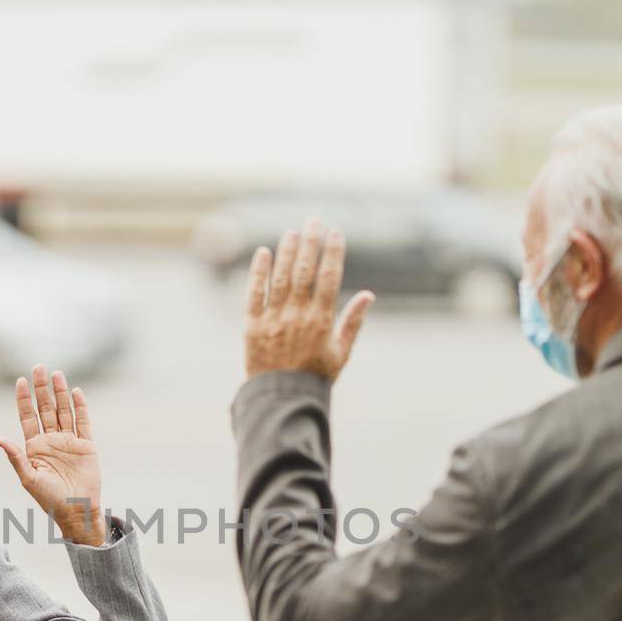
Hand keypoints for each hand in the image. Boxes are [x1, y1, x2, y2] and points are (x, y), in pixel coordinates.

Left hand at [0, 365, 105, 546]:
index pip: (28, 416)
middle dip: (42, 388)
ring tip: (57, 374)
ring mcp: (69, 441)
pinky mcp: (86, 445)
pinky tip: (76, 392)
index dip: (24, 399)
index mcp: (35, 447)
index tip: (21, 380)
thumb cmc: (49, 499)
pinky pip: (83, 422)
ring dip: (60, 392)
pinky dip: (80, 407)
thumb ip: (16, 458)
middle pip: (46, 408)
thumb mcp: (29, 478)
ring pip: (64, 411)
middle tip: (39, 367)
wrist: (76, 510)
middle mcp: (51, 440)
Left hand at [244, 217, 374, 379]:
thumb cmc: (315, 377)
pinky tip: (263, 252)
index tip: (335, 233)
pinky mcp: (252, 326)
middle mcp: (297, 316)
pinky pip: (254, 294)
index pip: (329, 278)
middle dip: (310, 243)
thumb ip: (353, 323)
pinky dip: (258, 272)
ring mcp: (273, 320)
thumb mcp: (341, 353)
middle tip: (313, 221)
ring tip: (292, 232)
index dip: (332, 253)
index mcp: (321, 322)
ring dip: (287, 252)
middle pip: (304, 271)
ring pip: (280, 278)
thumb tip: (369, 295)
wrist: (282, 399)